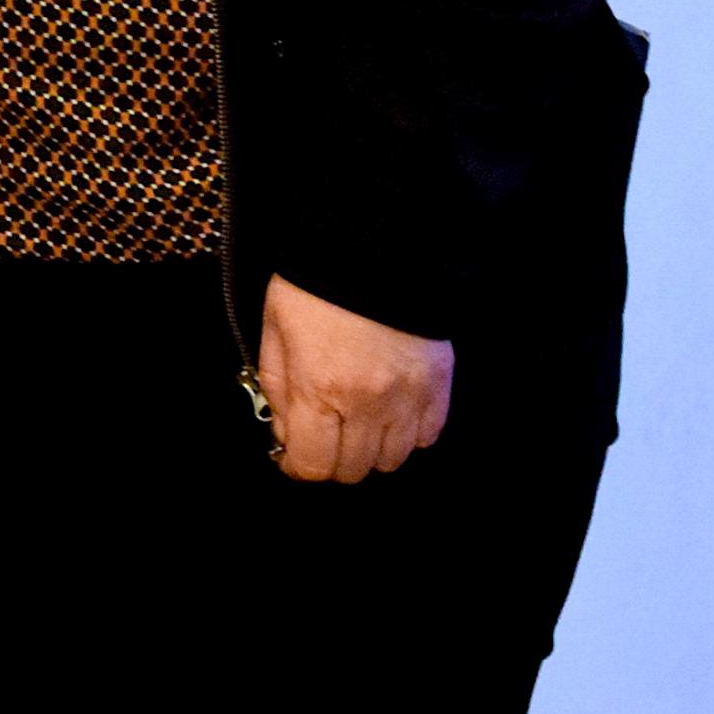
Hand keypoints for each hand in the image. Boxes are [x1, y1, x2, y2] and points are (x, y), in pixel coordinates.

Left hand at [256, 274, 454, 484]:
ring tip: (359, 421)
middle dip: (332, 459)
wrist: (373, 243)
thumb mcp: (274, 332)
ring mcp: (408, 397)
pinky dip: (408, 434)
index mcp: (319, 389)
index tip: (291, 454)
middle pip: (353, 470)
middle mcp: (367, 403)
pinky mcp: (439, 385)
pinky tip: (391, 411)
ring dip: (371, 449)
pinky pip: (427, 436)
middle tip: (324, 434)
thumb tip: (285, 433)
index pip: (312, 465)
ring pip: (392, 460)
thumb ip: (277, 389)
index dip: (296, 466)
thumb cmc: (313, 284)